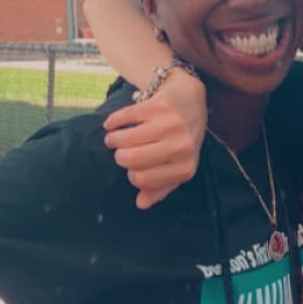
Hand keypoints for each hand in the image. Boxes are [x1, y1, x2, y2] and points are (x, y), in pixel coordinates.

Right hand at [103, 69, 206, 209]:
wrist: (191, 100)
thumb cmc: (181, 139)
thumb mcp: (177, 166)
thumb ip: (160, 187)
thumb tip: (141, 204)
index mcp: (185, 168)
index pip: (142, 179)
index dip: (132, 173)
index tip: (133, 166)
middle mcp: (180, 147)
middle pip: (131, 159)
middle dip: (120, 156)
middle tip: (120, 151)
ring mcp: (170, 125)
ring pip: (125, 139)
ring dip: (113, 139)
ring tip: (114, 138)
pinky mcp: (158, 106)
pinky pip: (123, 118)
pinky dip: (112, 122)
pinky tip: (111, 124)